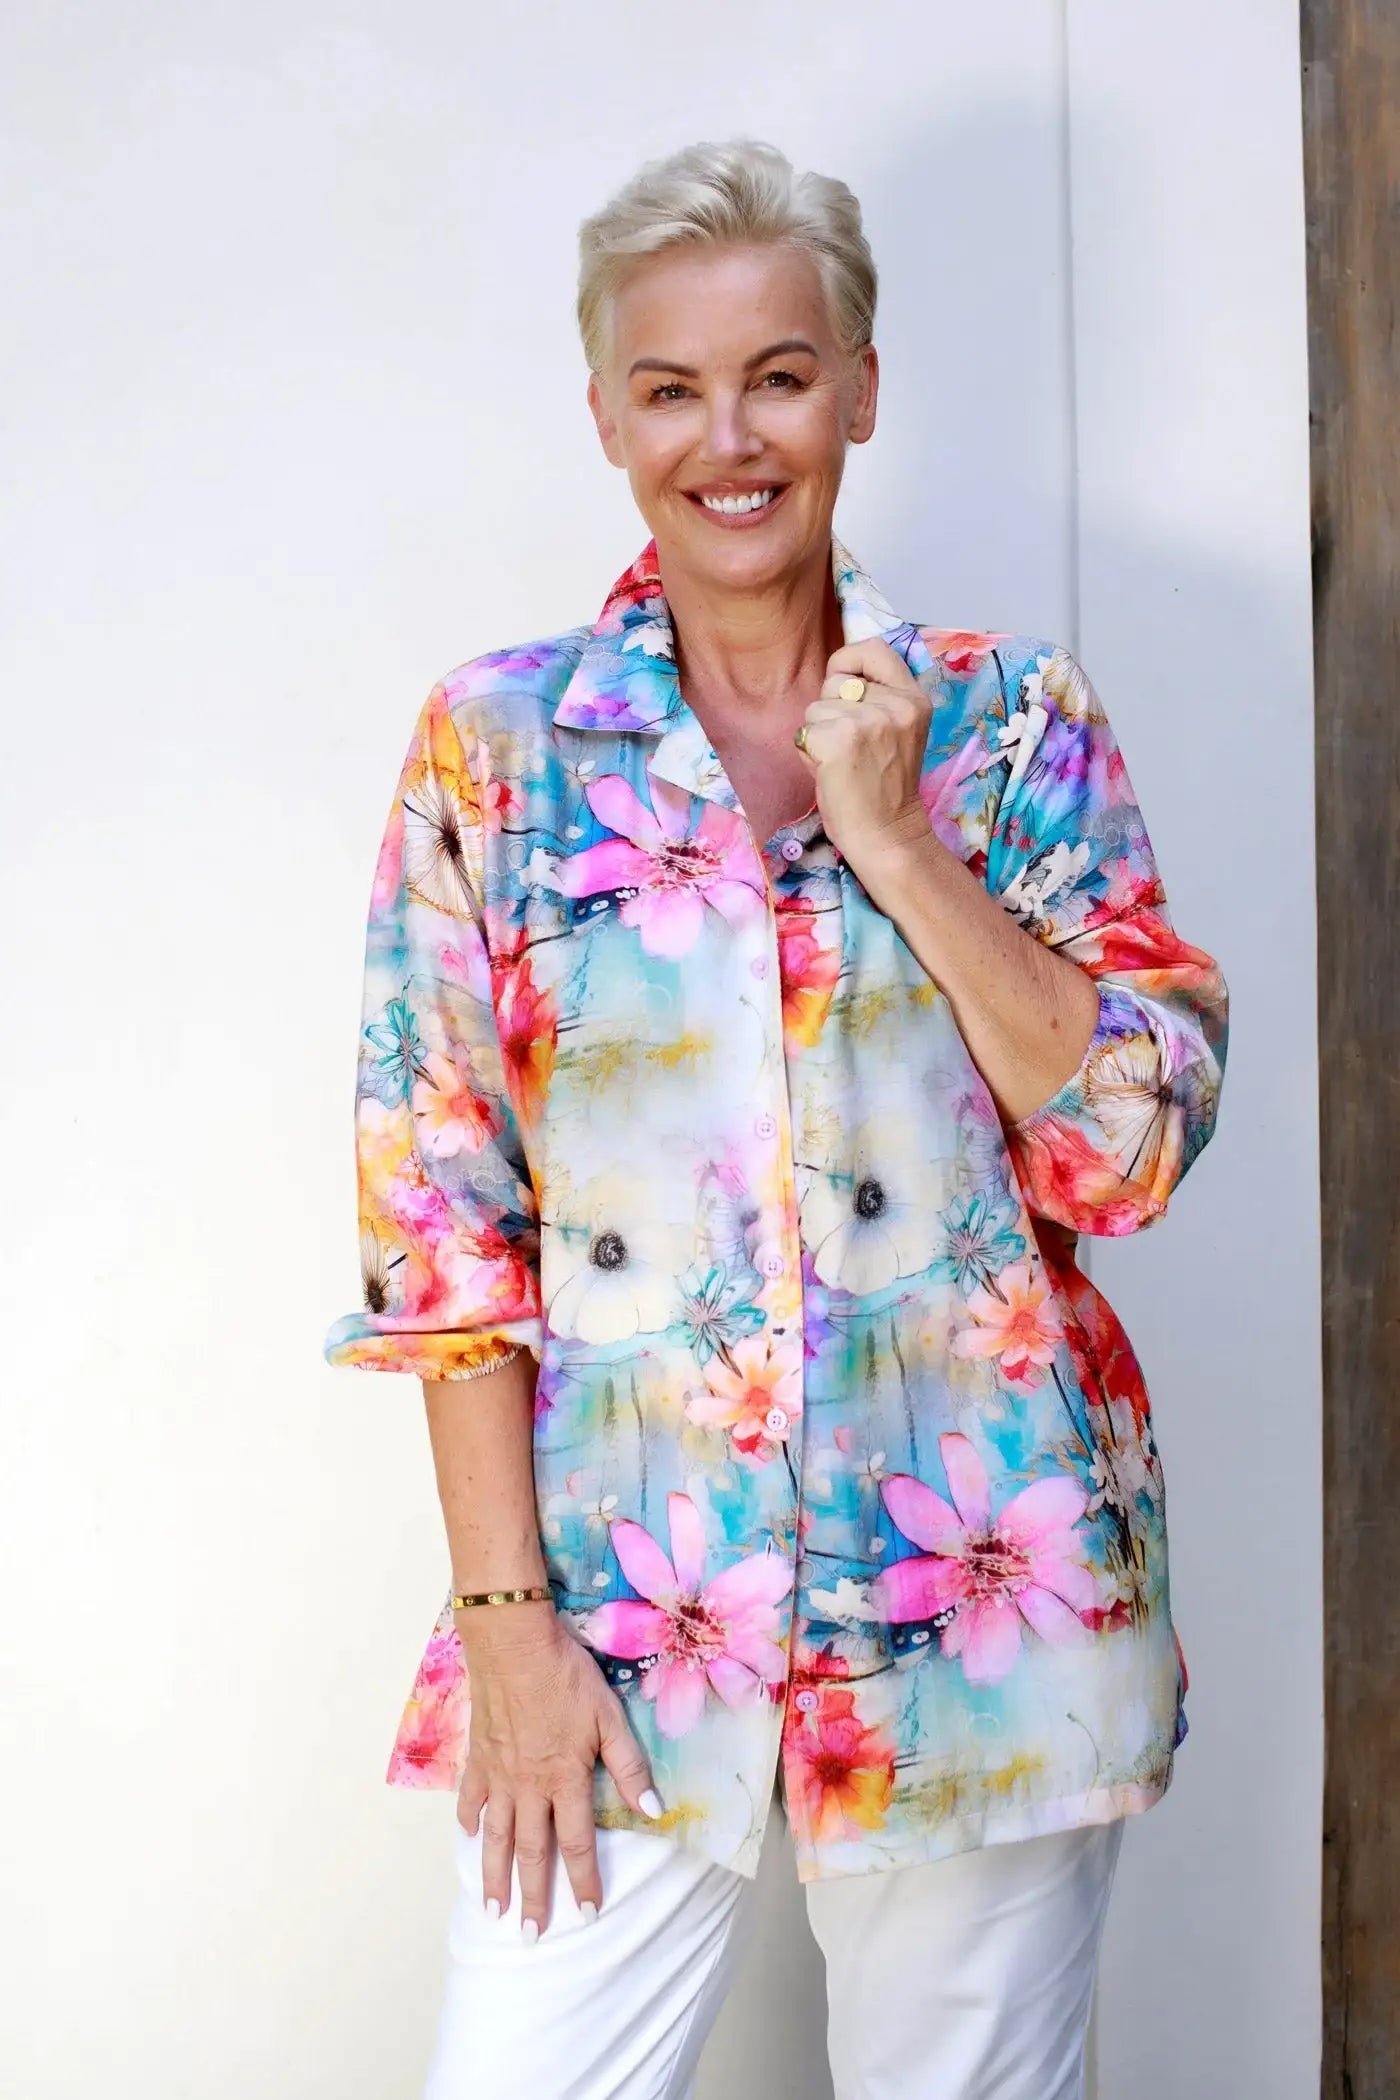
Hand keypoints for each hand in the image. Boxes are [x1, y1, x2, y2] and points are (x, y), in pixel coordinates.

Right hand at [455, 1606, 658, 1940]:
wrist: (513, 1644)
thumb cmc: (567, 1676)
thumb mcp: (610, 1717)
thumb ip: (629, 1766)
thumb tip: (653, 1810)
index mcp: (565, 1780)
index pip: (576, 1844)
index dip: (584, 1881)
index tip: (589, 1914)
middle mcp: (529, 1787)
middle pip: (530, 1852)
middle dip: (533, 1896)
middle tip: (529, 1936)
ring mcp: (499, 1774)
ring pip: (495, 1836)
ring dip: (493, 1875)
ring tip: (492, 1909)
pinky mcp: (478, 1756)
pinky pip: (471, 1797)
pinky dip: (469, 1820)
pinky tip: (469, 1836)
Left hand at [796, 638, 934, 892]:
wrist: (886, 833)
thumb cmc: (883, 787)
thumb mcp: (895, 730)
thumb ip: (875, 698)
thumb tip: (838, 672)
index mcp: (914, 698)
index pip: (874, 648)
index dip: (849, 661)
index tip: (845, 687)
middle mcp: (896, 704)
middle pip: (836, 680)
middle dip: (831, 709)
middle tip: (850, 746)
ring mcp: (869, 721)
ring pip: (815, 708)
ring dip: (818, 734)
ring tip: (841, 762)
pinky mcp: (840, 739)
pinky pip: (804, 732)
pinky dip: (807, 752)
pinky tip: (829, 771)